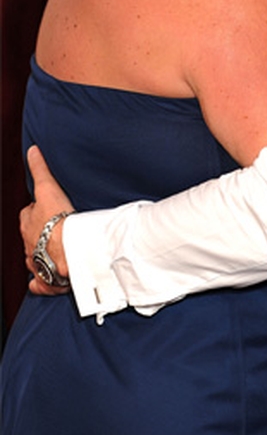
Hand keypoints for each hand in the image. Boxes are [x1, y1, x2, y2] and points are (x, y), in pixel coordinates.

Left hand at [20, 145, 72, 294]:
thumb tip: (32, 150)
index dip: (36, 211)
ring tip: (55, 253)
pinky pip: (39, 283)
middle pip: (30, 237)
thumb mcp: (48, 188)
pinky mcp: (46, 279)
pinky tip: (43, 282)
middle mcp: (29, 243)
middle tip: (54, 230)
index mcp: (29, 223)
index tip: (46, 209)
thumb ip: (40, 169)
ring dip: (42, 256)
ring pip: (34, 259)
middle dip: (39, 234)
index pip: (27, 214)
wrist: (69, 248)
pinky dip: (40, 284)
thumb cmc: (60, 220)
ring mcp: (36, 262)